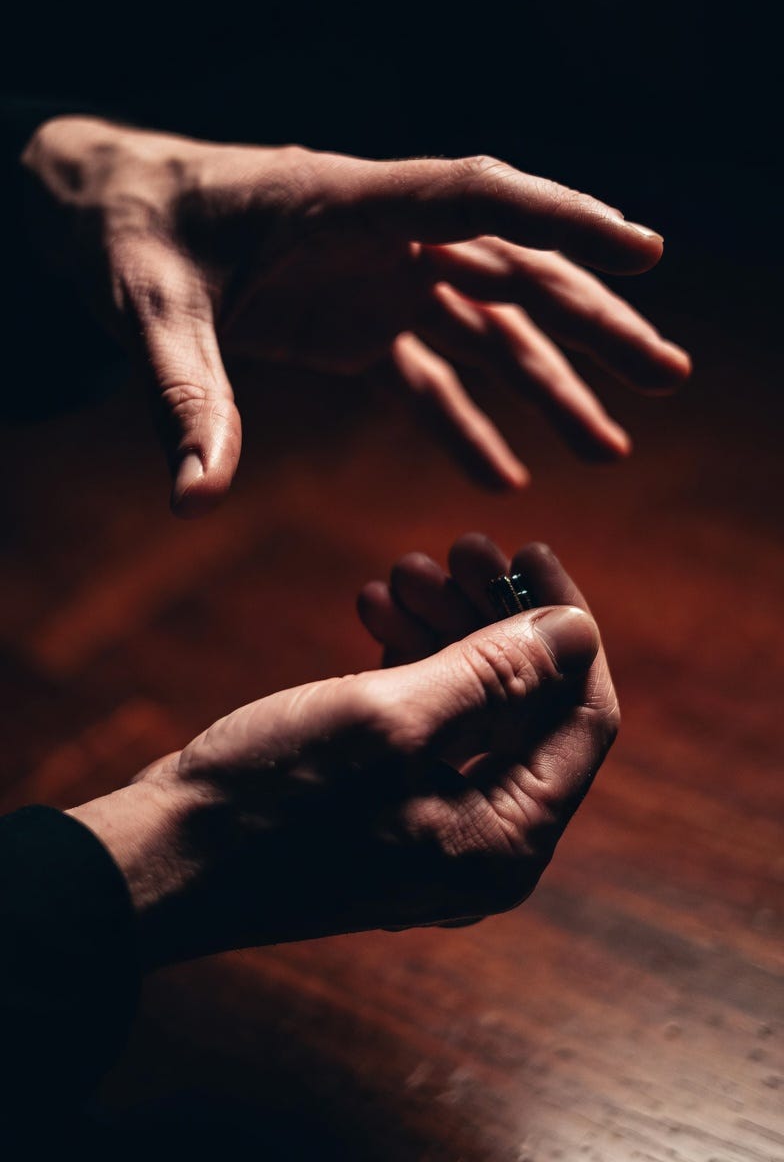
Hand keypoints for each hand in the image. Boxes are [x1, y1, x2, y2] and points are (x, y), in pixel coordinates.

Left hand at [24, 117, 689, 514]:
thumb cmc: (129, 238)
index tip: (646, 254)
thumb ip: (184, 396)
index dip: (562, 219)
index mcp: (346, 203)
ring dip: (550, 384)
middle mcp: (382, 238)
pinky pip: (428, 373)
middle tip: (666, 375)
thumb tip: (193, 499)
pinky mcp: (357, 323)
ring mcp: (376, 280)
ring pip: (486, 326)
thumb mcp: (152, 310)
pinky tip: (506, 475)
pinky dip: (464, 422)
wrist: (108, 217)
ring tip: (609, 447)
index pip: (474, 198)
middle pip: (509, 270)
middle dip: (591, 324)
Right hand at [69, 540, 617, 967]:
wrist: (162, 861)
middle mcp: (483, 842)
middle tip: (453, 546)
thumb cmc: (272, 802)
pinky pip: (424, 726)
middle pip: (525, 707)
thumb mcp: (391, 721)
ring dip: (445, 631)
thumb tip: (580, 628)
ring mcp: (433, 826)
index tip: (529, 552)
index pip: (584, 718)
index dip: (569, 627)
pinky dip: (408, 664)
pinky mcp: (386, 806)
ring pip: (471, 709)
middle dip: (494, 617)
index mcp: (507, 840)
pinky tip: (376, 609)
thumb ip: (497, 675)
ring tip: (401, 569)